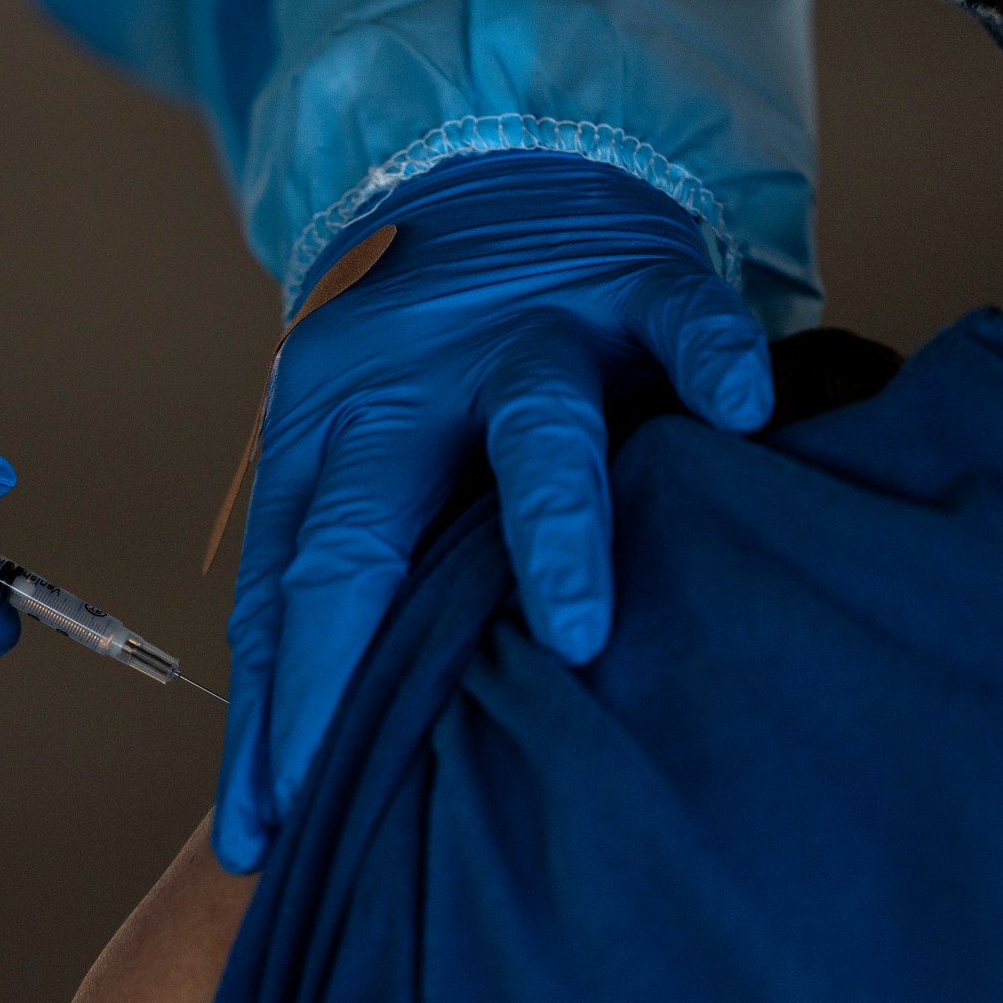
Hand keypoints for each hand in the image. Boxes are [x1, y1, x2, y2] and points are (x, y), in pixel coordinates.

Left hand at [215, 154, 775, 871]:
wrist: (490, 169)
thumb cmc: (426, 368)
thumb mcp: (356, 458)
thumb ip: (345, 585)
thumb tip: (305, 770)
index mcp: (330, 440)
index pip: (285, 593)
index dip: (272, 713)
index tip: (262, 833)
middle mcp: (412, 390)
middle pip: (365, 523)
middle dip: (351, 650)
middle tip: (345, 771)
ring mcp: (526, 335)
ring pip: (532, 426)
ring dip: (550, 527)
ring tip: (578, 628)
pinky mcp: (635, 284)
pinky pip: (681, 316)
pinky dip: (711, 355)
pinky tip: (740, 405)